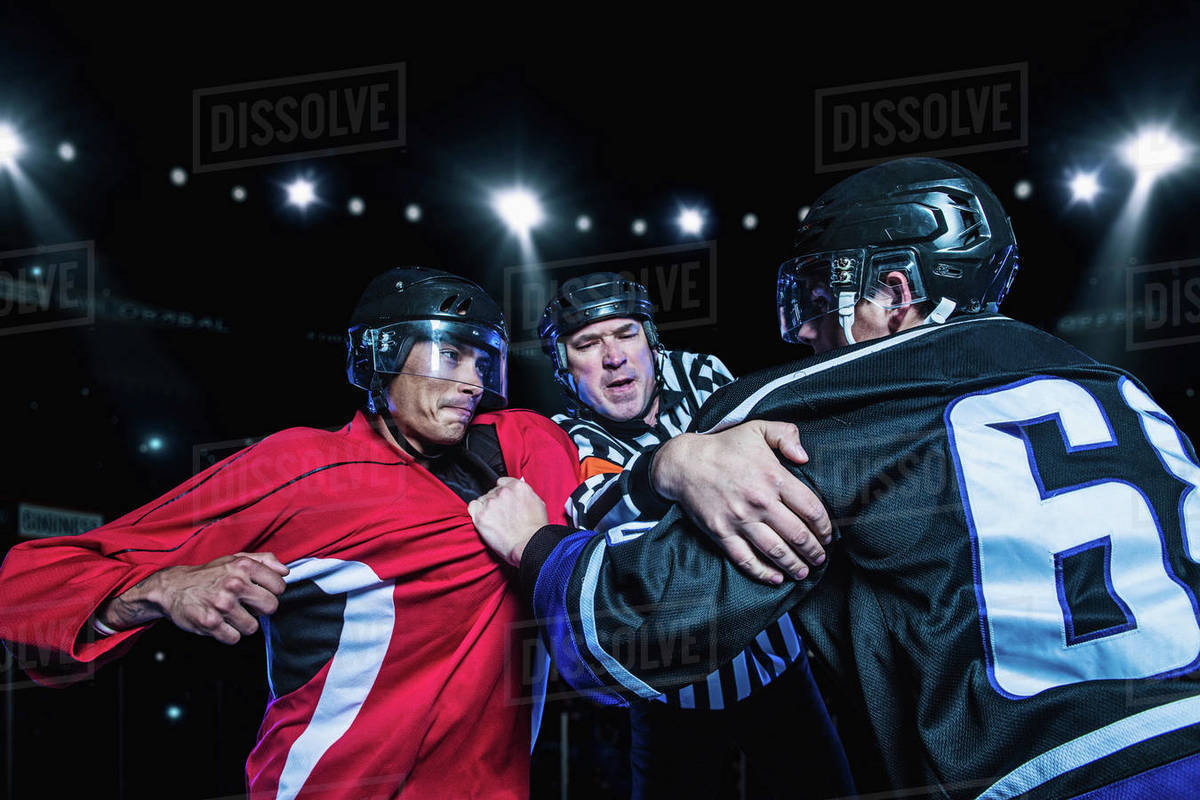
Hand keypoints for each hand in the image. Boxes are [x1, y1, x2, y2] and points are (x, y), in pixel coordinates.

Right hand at [97, 553, 289, 644]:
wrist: (172, 588)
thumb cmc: (208, 574)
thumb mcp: (235, 558)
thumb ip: (264, 560)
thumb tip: (285, 571)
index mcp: (243, 566)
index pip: (280, 586)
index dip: (272, 592)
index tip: (261, 592)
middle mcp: (234, 584)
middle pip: (271, 607)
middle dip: (261, 610)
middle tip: (248, 606)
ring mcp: (222, 604)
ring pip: (253, 627)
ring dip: (243, 624)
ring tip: (231, 614)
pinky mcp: (210, 623)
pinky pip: (234, 638)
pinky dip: (229, 634)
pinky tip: (220, 623)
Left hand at [469, 477, 549, 567]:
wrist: (529, 546)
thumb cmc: (536, 530)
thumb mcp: (538, 504)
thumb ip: (525, 495)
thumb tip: (518, 493)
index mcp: (518, 487)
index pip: (502, 482)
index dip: (503, 492)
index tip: (504, 501)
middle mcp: (504, 492)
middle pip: (492, 492)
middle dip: (496, 502)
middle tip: (502, 516)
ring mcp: (491, 503)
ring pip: (483, 500)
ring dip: (487, 509)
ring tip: (496, 522)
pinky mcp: (481, 516)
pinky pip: (472, 506)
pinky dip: (476, 512)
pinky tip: (484, 520)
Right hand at [650, 421, 832, 584]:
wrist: (684, 463)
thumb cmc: (724, 446)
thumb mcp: (757, 429)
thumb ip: (786, 435)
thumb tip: (805, 456)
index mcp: (773, 477)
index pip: (810, 509)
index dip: (824, 527)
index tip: (828, 535)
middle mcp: (760, 502)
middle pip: (798, 535)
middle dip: (814, 551)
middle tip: (820, 558)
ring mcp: (740, 520)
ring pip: (776, 551)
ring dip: (795, 566)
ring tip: (805, 572)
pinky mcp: (722, 533)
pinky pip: (746, 559)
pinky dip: (764, 573)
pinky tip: (776, 578)